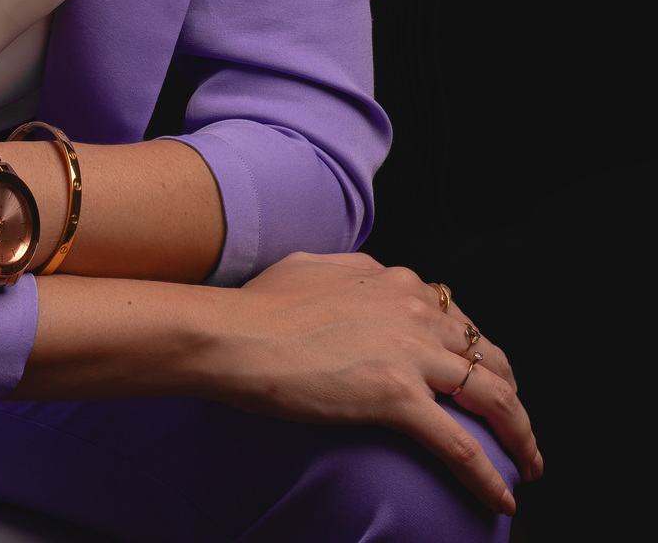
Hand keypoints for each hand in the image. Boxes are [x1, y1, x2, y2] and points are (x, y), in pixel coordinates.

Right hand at [209, 252, 540, 515]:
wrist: (235, 334)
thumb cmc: (259, 305)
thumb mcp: (313, 266)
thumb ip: (350, 268)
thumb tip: (366, 274)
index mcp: (396, 281)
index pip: (460, 321)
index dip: (480, 355)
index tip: (483, 382)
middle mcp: (414, 310)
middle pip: (489, 358)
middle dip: (513, 398)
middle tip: (518, 430)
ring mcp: (410, 353)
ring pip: (492, 398)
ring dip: (520, 436)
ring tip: (527, 464)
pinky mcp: (397, 396)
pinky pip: (460, 444)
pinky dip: (487, 475)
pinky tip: (501, 496)